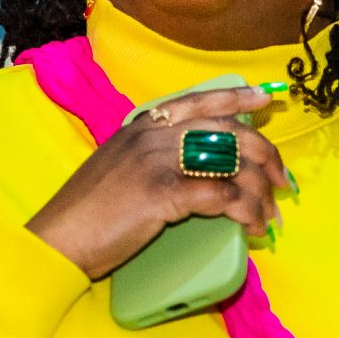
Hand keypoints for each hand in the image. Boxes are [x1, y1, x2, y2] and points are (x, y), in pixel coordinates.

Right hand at [27, 85, 287, 280]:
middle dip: (265, 154)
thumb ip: (150, 156)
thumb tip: (197, 167)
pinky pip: (223, 196)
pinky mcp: (163, 192)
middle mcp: (153, 134)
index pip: (200, 101)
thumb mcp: (118, 166)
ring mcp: (157, 161)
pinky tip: (253, 226)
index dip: (237, 99)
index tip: (264, 102)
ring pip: (232, 164)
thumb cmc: (86, 212)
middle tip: (281, 180)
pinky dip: (247, 212)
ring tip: (270, 215)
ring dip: (261, 192)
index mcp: (142, 125)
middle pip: (228, 131)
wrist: (57, 238)